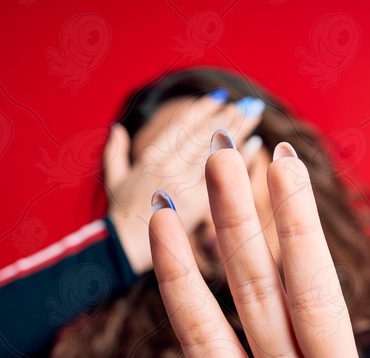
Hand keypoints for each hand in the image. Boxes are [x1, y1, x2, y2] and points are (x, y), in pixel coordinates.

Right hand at [104, 94, 263, 273]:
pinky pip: (221, 175)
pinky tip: (255, 143)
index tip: (219, 98)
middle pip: (202, 135)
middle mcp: (168, 165)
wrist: (120, 248)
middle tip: (249, 103)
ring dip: (237, 128)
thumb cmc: (117, 218)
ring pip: (213, 149)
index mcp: (150, 157)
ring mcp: (182, 182)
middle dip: (226, 117)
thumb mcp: (114, 180)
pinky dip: (239, 158)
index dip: (200, 110)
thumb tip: (116, 129)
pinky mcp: (196, 203)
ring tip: (255, 113)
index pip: (180, 127)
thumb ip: (116, 153)